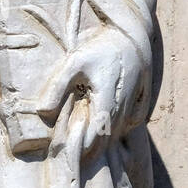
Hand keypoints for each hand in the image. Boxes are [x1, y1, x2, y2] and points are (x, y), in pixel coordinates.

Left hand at [36, 28, 142, 155]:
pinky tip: (110, 123)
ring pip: (122, 129)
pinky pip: (135, 121)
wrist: (128, 35)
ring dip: (107, 137)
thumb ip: (57, 88)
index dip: (86, 145)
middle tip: (79, 153)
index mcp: (107, 96)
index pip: (98, 132)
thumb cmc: (97, 49)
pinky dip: (123, 126)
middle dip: (95, 146)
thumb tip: (43, 113)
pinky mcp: (144, 97)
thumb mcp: (73, 64)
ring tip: (90, 141)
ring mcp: (137, 100)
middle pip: (110, 135)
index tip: (73, 152)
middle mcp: (125, 102)